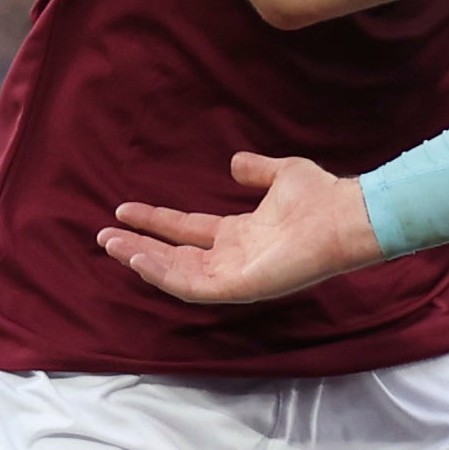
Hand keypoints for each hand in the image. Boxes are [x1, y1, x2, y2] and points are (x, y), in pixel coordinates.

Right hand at [97, 152, 382, 303]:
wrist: (344, 216)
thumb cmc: (321, 197)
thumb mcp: (283, 174)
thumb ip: (258, 170)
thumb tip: (235, 162)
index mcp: (240, 235)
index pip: (187, 232)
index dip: (156, 222)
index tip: (124, 210)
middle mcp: (233, 258)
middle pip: (174, 256)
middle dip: (138, 247)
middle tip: (104, 237)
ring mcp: (235, 275)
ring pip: (177, 274)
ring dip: (143, 260)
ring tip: (113, 246)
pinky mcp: (240, 287)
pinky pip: (193, 286)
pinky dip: (165, 275)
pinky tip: (141, 259)